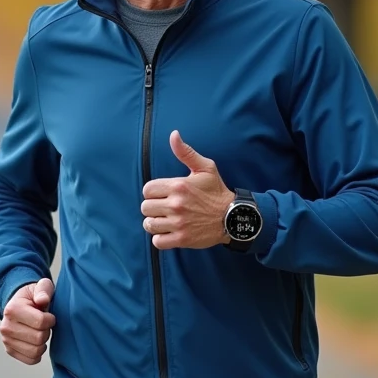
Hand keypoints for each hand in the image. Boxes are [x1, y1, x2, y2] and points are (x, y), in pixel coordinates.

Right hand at [0, 278, 55, 364]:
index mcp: (12, 309)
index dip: (50, 319)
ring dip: (43, 343)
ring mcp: (6, 340)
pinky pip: (31, 360)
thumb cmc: (33, 296)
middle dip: (47, 331)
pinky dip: (38, 354)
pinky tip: (37, 343)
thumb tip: (43, 300)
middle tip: (44, 324)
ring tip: (40, 332)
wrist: (20, 305)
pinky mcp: (10, 350)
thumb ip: (44, 289)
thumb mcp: (41, 286)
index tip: (49, 315)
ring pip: (35, 351)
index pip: (40, 322)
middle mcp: (6, 327)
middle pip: (38, 338)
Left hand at [141, 130, 235, 249]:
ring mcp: (178, 223)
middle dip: (153, 207)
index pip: (147, 189)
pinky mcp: (182, 239)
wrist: (232, 217)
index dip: (153, 192)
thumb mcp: (205, 168)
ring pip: (149, 224)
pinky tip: (168, 232)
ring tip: (164, 220)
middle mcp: (176, 204)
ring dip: (154, 223)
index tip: (162, 194)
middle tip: (164, 208)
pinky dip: (160, 239)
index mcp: (179, 186)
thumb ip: (186, 152)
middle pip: (145, 207)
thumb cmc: (217, 191)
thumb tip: (173, 135)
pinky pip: (158, 242)